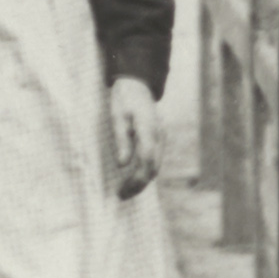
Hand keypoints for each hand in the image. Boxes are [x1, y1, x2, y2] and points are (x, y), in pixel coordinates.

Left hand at [107, 77, 161, 199]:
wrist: (137, 82)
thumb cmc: (124, 98)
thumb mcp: (117, 116)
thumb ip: (121, 140)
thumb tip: (122, 165)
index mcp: (148, 130)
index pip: (147, 162)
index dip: (136, 180)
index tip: (122, 190)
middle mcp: (159, 135)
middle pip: (154, 167)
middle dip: (139, 185)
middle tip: (122, 195)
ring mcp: (160, 136)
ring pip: (156, 165)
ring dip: (143, 180)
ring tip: (126, 190)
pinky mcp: (158, 137)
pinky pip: (154, 158)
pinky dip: (145, 171)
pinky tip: (133, 176)